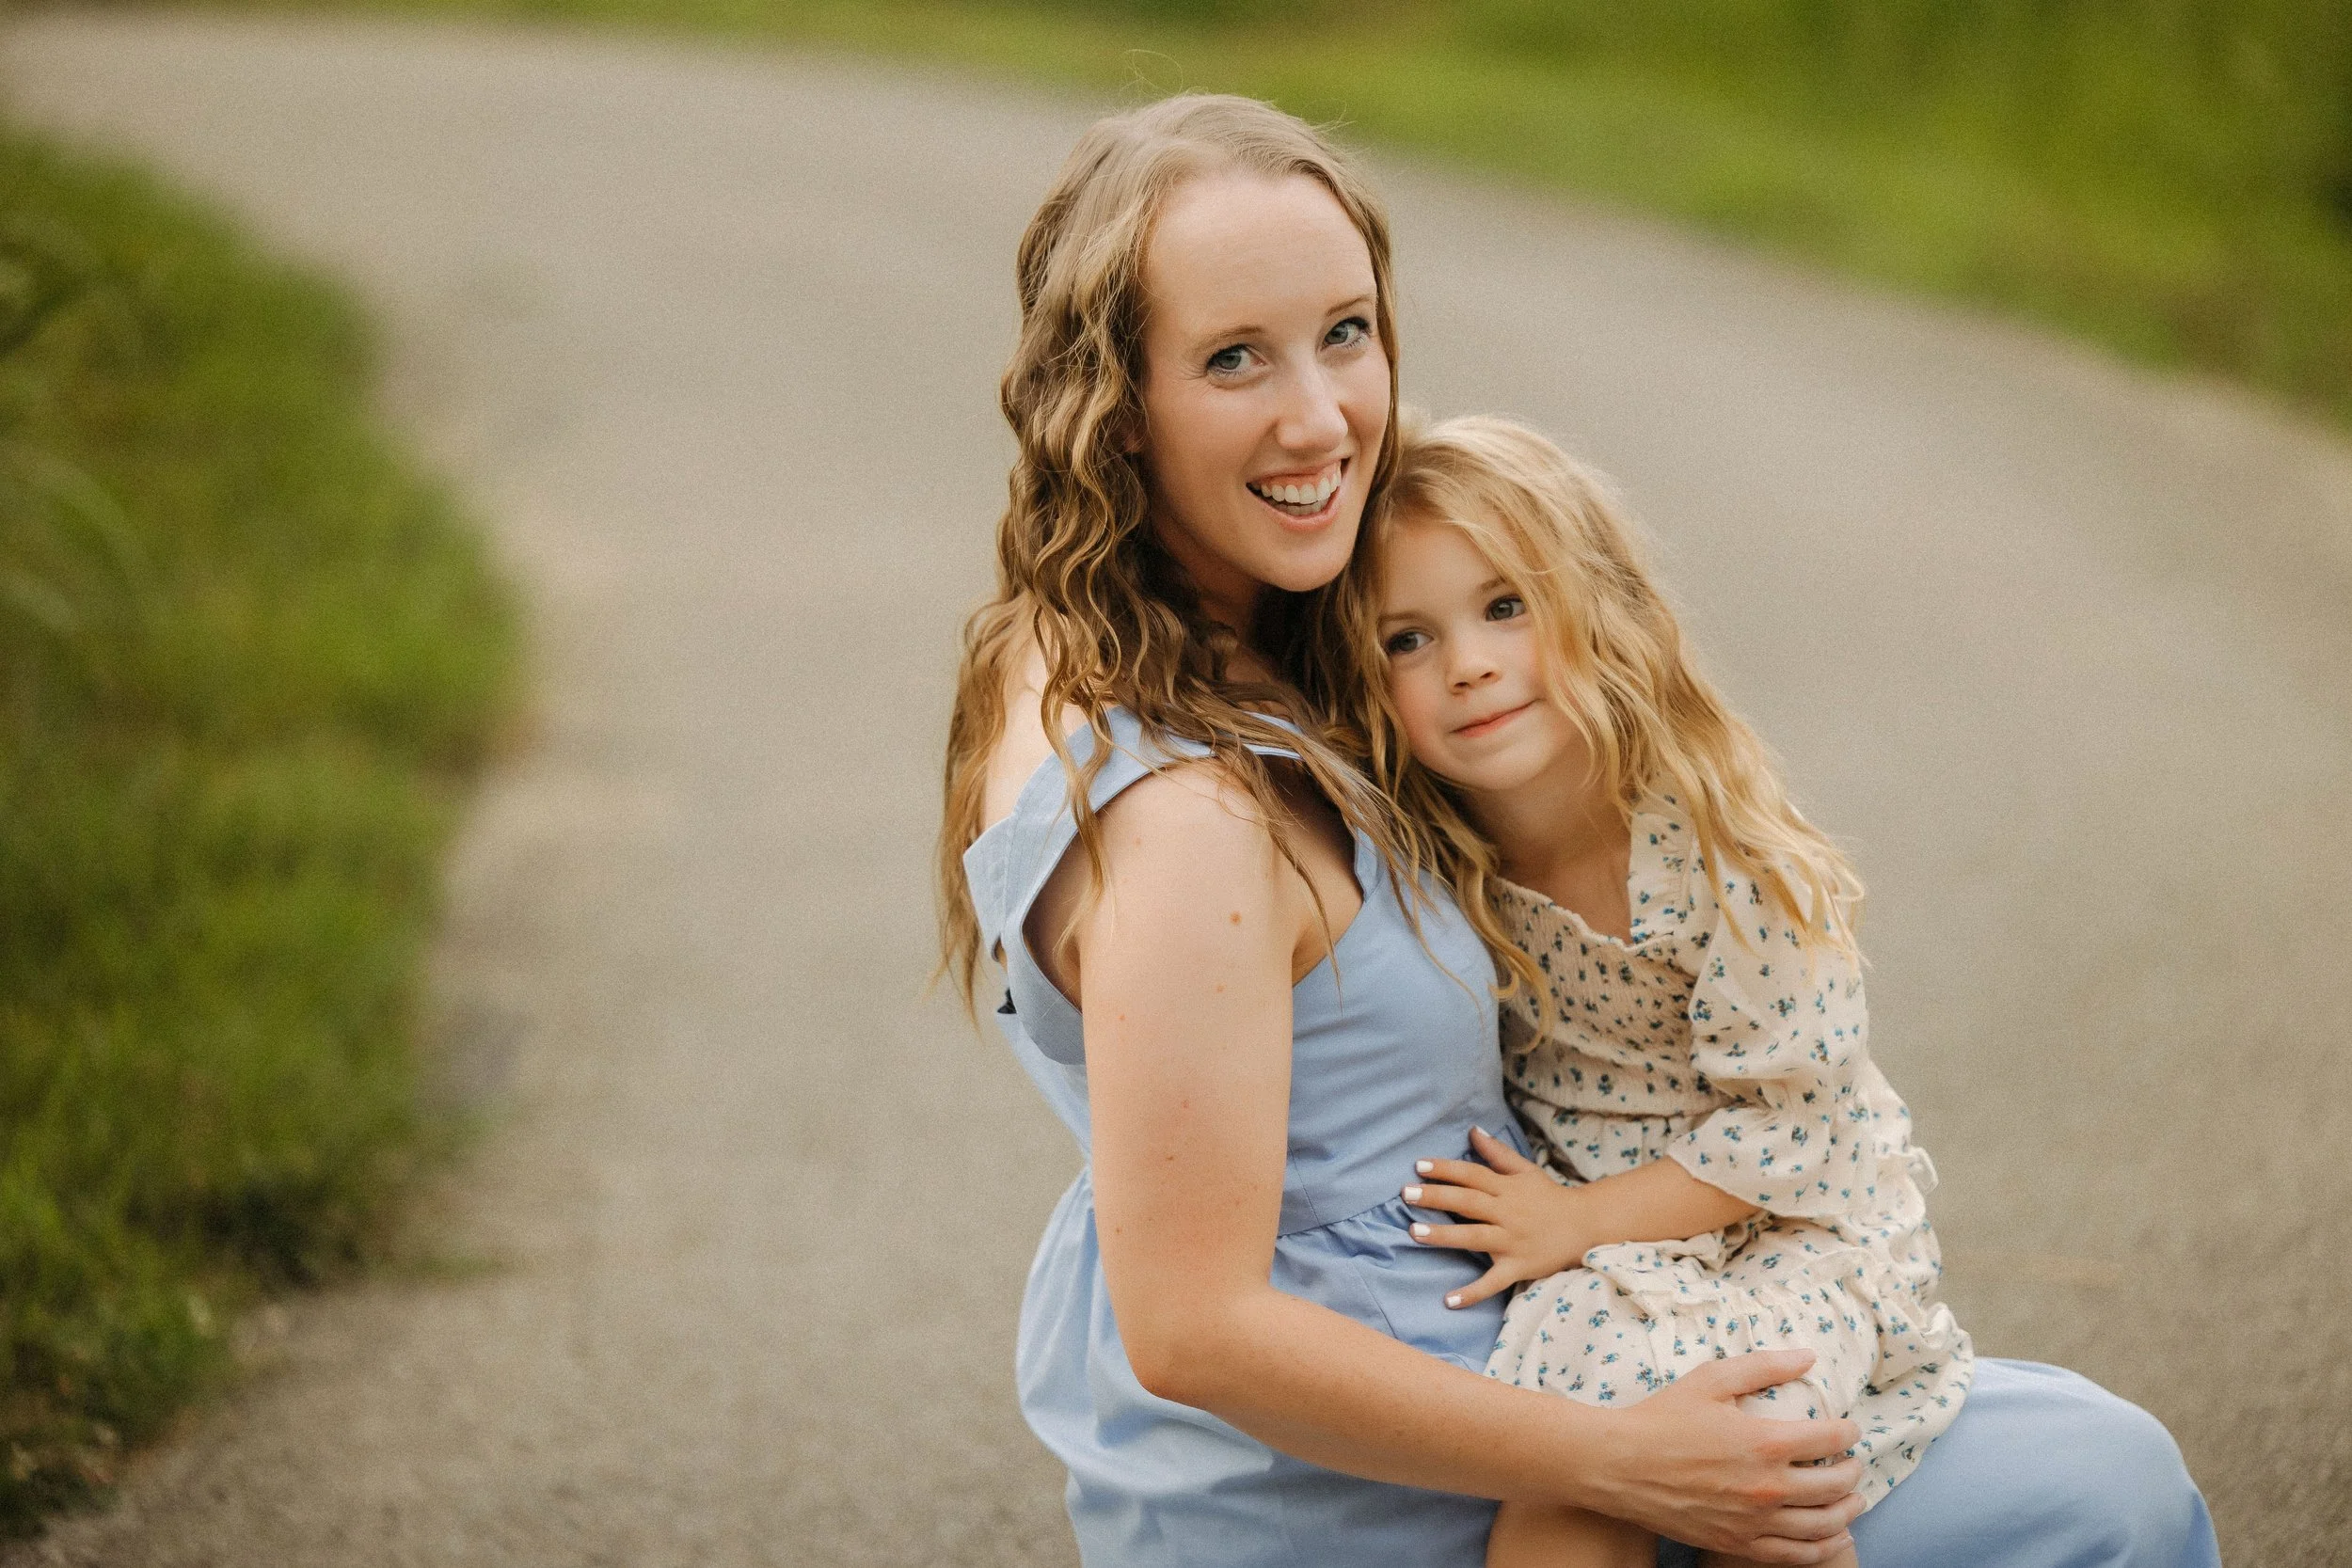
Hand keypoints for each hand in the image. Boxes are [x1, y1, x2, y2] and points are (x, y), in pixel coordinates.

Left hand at [1403, 1125, 1592, 1307]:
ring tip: (1413, 1232)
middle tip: (1406, 1193)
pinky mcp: (1518, 1267)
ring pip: (1474, 1238)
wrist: (1586, 1227)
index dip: (1446, 1169)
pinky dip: (1472, 1293)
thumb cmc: (1550, 1197)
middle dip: (1436, 1197)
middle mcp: (1508, 1213)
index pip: (1472, 1175)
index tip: (1418, 1166)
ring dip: (1444, 1236)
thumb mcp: (1526, 1171)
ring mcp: (1512, 1242)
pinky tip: (1449, 1300)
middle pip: (1468, 1202)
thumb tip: (1472, 1130)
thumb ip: (1497, 1153)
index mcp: (1507, 1189)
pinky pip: (1493, 1282)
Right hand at [1582, 1351, 1866, 1563]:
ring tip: (1854, 1500)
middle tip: (1852, 1463)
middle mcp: (1767, 1486)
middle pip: (1836, 1485)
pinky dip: (1824, 1547)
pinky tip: (1836, 1536)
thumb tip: (1808, 1356)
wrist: (1618, 1465)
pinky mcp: (1738, 1542)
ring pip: (1823, 1524)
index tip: (1849, 1428)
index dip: (1849, 1432)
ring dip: (1848, 1511)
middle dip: (1853, 1472)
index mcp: (1764, 1442)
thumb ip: (1764, 1366)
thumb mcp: (1711, 1378)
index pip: (1831, 1439)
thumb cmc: (1662, 1418)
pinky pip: (1796, 1554)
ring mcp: (1754, 1520)